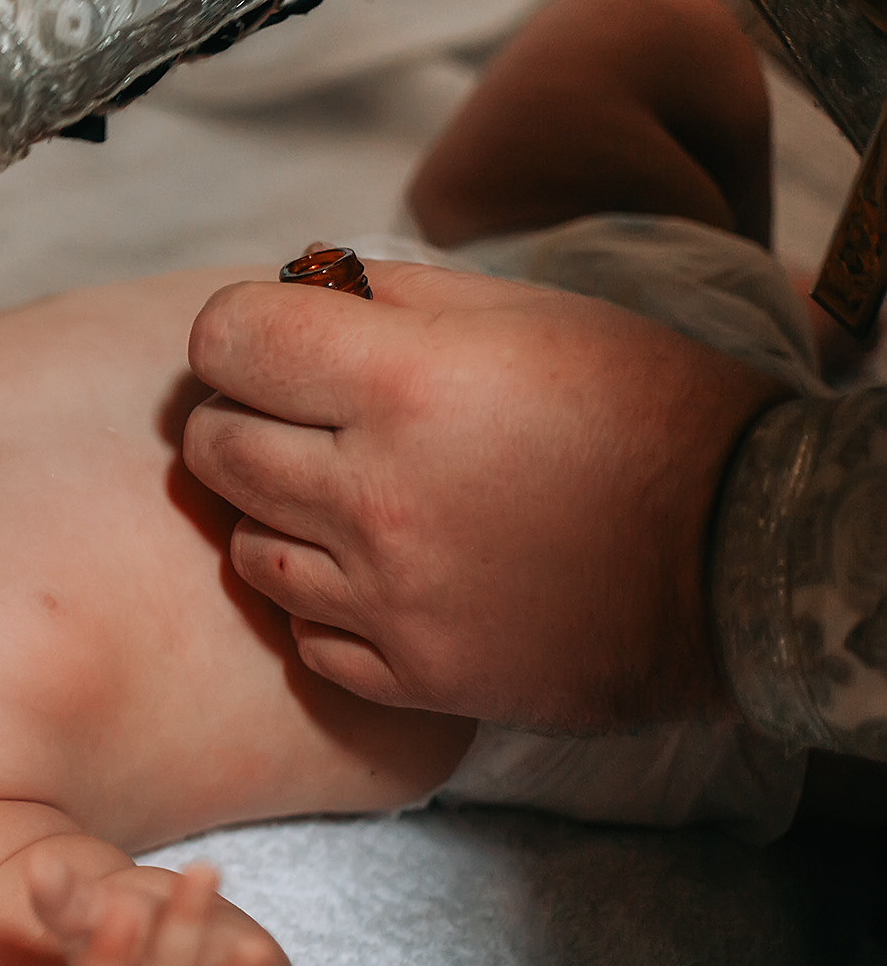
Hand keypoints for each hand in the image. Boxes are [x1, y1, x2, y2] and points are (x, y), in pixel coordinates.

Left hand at [183, 260, 788, 730]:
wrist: (752, 557)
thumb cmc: (646, 410)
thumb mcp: (528, 313)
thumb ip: (393, 296)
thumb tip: (294, 289)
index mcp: (405, 386)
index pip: (227, 340)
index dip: (237, 331)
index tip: (268, 340)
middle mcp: (378, 496)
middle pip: (214, 446)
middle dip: (240, 415)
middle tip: (300, 414)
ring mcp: (389, 598)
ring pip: (246, 546)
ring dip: (277, 512)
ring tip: (349, 495)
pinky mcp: (414, 676)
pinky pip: (305, 634)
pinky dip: (326, 603)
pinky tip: (381, 574)